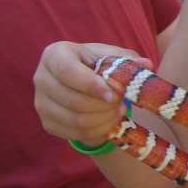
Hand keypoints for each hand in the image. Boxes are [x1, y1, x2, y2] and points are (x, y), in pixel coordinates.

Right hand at [34, 41, 151, 146]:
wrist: (84, 86)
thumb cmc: (100, 66)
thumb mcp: (114, 58)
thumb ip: (129, 60)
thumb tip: (146, 64)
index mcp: (54, 54)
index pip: (68, 71)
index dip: (92, 85)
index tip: (113, 95)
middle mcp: (41, 78)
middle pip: (73, 100)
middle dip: (103, 105)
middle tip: (121, 103)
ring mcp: (40, 103)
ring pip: (76, 120)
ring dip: (103, 119)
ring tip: (118, 111)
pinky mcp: (47, 123)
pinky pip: (75, 133)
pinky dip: (97, 131)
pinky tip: (108, 121)